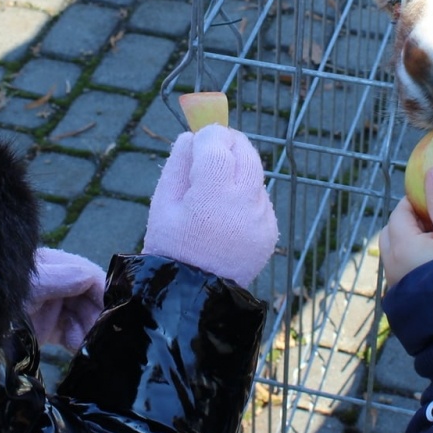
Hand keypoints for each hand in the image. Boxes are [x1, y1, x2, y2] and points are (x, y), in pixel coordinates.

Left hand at [26, 247, 105, 350]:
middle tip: (102, 336)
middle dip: (97, 317)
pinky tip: (79, 350)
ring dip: (89, 332)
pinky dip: (78, 342)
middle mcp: (57, 285)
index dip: (103, 292)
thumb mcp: (27, 287)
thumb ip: (59, 278)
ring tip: (90, 346)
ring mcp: (52, 308)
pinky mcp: (47, 329)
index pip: (89, 275)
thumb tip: (88, 275)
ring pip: (83, 318)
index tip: (112, 312)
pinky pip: (71, 334)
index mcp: (54, 267)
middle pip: (90, 299)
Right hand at [143, 126, 278, 286]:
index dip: (206, 136)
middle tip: (209, 153)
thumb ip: (178, 164)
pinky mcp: (271, 230)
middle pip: (245, 150)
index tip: (196, 143)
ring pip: (254, 173)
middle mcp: (245, 202)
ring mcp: (262, 217)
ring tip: (213, 191)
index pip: (219, 142)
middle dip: (228, 144)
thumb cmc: (171, 247)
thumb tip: (192, 136)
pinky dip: (245, 195)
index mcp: (213, 195)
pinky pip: (260, 198)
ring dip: (237, 170)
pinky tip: (225, 215)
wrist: (195, 296)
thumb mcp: (162, 204)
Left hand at [379, 166, 432, 289]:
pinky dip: (417, 261)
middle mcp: (391, 262)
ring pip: (399, 250)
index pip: (401, 210)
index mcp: (400, 244)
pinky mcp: (404, 296)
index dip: (420, 203)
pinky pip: (405, 269)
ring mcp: (396, 281)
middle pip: (395, 229)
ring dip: (417, 243)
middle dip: (416, 222)